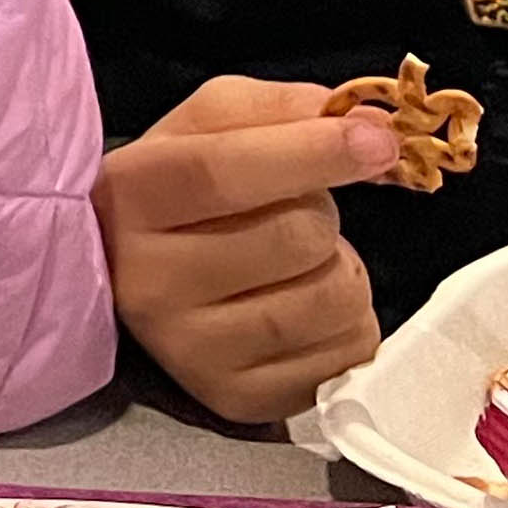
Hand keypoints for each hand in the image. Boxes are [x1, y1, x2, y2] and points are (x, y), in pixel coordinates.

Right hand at [96, 76, 391, 424]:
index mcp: (130, 197)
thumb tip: (371, 127)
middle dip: (321, 213)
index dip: (311, 152)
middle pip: (297, 237)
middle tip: (293, 211)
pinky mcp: (237, 398)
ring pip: (333, 299)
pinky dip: (351, 324)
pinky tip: (309, 308)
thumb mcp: (206, 124)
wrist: (130, 274)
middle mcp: (148, 282)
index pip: (223, 172)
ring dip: (343, 269)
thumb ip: (280, 109)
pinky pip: (347, 356)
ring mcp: (191, 351)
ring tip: (302, 263)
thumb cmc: (181, 190)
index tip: (377, 141)